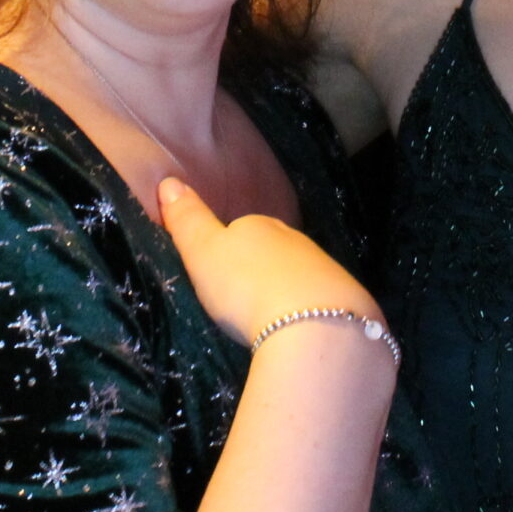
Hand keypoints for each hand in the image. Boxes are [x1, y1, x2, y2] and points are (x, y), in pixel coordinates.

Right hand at [155, 178, 382, 351]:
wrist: (315, 324)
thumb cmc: (247, 285)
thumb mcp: (203, 252)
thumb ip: (187, 220)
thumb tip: (168, 181)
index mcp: (259, 226)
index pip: (239, 230)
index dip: (226, 252)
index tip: (217, 278)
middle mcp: (294, 239)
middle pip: (270, 251)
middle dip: (258, 270)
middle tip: (240, 303)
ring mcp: (323, 268)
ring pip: (297, 274)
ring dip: (284, 292)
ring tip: (268, 321)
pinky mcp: (344, 299)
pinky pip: (318, 301)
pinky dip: (307, 311)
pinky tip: (298, 331)